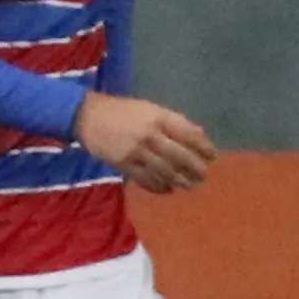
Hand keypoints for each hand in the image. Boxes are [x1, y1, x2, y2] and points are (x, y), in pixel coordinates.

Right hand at [76, 92, 212, 193]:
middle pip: (179, 156)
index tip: (213, 156)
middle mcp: (149, 135)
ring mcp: (136, 151)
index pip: (189, 134)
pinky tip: (168, 189)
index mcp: (158, 117)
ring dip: (180, 180)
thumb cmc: (122, 111)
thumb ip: (172, 122)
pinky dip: (159, 186)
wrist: (86, 116)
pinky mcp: (123, 165)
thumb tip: (198, 138)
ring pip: (165, 171)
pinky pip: (146, 179)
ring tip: (189, 185)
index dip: (204, 147)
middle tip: (203, 176)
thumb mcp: (150, 109)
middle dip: (195, 168)